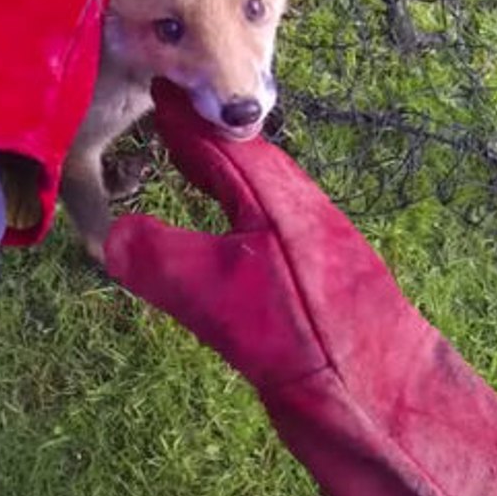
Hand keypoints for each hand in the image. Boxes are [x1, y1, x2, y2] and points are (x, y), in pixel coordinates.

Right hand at [105, 79, 496, 495]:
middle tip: (163, 116)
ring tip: (183, 167)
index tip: (157, 84)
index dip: (186, 116)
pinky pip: (260, 232)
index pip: (221, 142)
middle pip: (243, 162)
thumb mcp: (226, 303)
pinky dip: (230, 216)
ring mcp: (308, 252)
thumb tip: (107, 237)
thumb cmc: (315, 345)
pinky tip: (222, 240)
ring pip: (255, 197)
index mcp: (279, 201)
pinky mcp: (311, 289)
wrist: (389, 411)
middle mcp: (297, 216)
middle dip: (203, 137)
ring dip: (219, 176)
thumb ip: (167, 264)